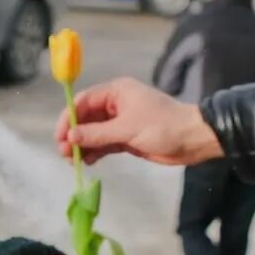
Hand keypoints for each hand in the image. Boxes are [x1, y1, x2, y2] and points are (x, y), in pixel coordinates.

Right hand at [53, 77, 224, 166]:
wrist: (194, 140)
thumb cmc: (163, 126)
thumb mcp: (128, 129)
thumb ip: (97, 133)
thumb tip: (70, 136)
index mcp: (116, 92)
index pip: (83, 102)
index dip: (68, 118)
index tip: (60, 136)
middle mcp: (115, 105)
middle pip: (85, 118)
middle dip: (74, 134)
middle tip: (64, 152)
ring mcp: (120, 122)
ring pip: (93, 133)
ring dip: (82, 145)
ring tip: (73, 160)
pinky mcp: (126, 138)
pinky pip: (104, 144)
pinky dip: (95, 152)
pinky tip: (88, 162)